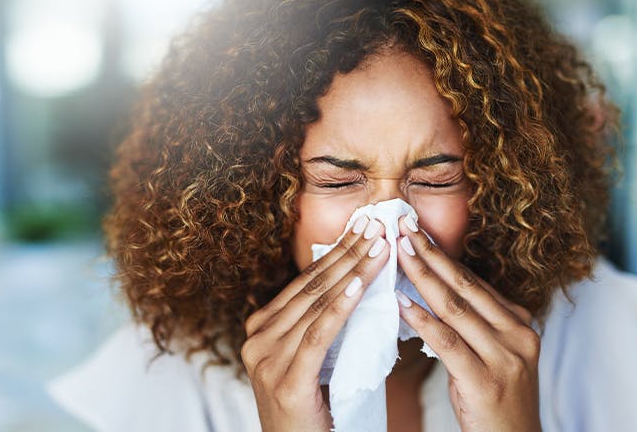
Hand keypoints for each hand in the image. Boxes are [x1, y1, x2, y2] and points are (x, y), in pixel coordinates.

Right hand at [241, 216, 388, 431]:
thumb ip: (319, 326)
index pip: (305, 282)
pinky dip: (340, 309)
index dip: (336, 252)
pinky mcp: (286, 381)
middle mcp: (257, 339)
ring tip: (379, 248)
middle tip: (375, 226)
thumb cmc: (311, 411)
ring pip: (317, 305)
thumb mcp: (310, 360)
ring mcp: (266, 360)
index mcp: (260, 329)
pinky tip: (358, 286)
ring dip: (353, 272)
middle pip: (311, 287)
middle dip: (348, 253)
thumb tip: (354, 284)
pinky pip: (318, 336)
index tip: (363, 228)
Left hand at [394, 216, 541, 431]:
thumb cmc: (493, 400)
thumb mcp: (490, 354)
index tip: (416, 232)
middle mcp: (518, 334)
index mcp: (520, 323)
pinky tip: (400, 302)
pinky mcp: (486, 380)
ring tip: (397, 252)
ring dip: (423, 276)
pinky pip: (447, 342)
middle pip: (465, 286)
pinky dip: (421, 319)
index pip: (474, 281)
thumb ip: (470, 323)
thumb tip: (431, 288)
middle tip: (403, 227)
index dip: (442, 255)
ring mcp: (506, 357)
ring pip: (455, 307)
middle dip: (431, 254)